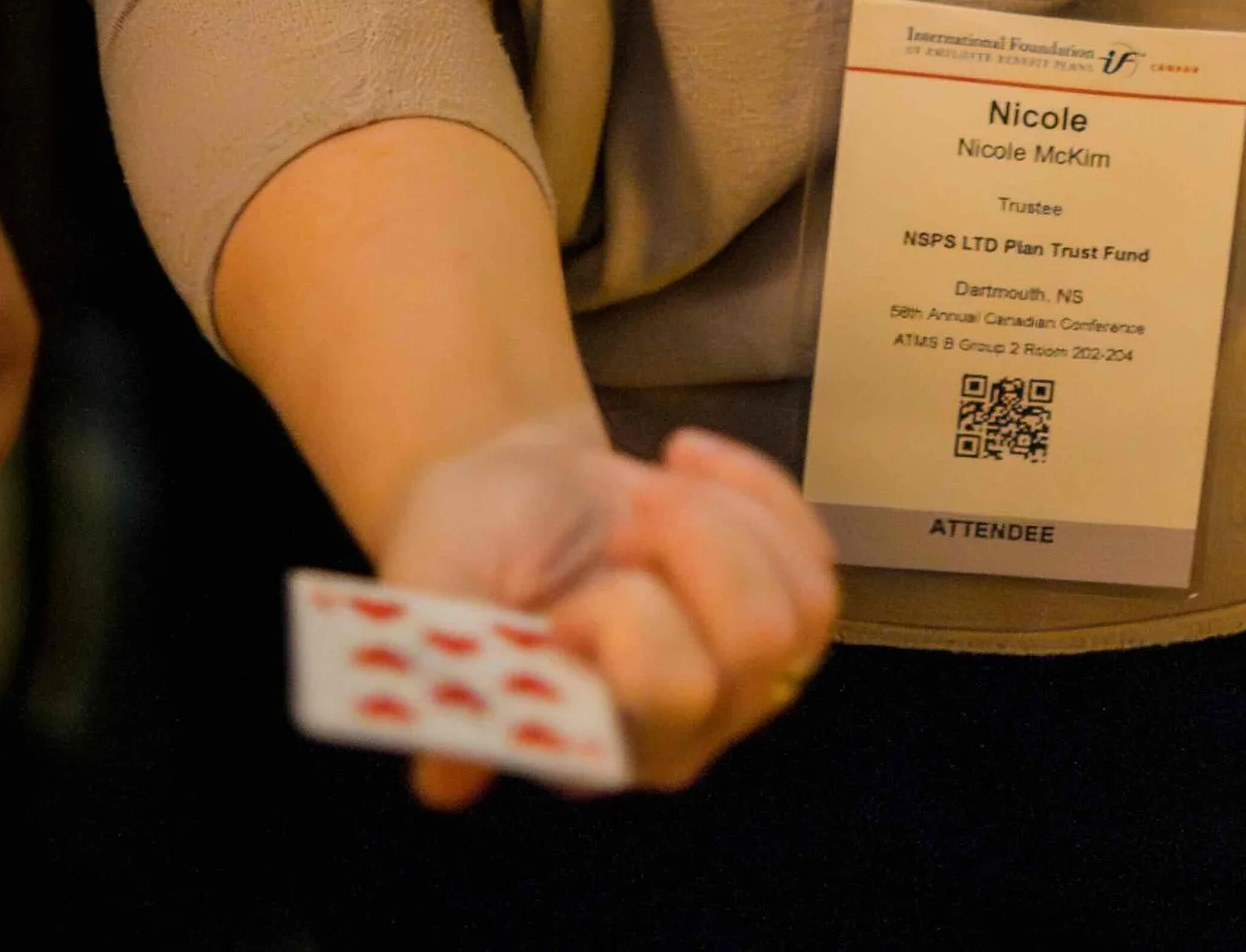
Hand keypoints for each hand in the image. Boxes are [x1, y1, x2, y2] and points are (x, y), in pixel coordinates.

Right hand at [381, 413, 839, 803]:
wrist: (520, 493)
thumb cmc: (468, 544)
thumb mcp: (430, 588)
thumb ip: (434, 669)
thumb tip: (444, 780)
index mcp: (590, 748)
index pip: (670, 701)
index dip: (632, 624)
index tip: (567, 594)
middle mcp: (677, 740)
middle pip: (751, 647)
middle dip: (687, 548)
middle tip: (620, 525)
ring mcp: (740, 687)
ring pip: (797, 605)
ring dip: (721, 520)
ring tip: (647, 498)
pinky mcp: (779, 619)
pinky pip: (816, 562)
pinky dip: (757, 492)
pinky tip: (685, 464)